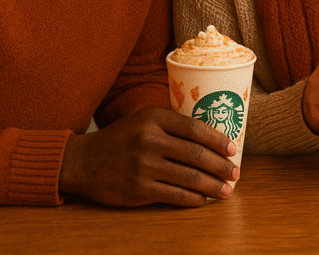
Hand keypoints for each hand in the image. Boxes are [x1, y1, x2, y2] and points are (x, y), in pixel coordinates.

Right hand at [59, 106, 237, 206]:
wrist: (83, 161)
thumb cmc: (122, 138)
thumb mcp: (145, 119)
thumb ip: (173, 125)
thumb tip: (213, 138)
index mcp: (154, 118)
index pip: (195, 129)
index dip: (219, 140)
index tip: (233, 149)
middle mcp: (150, 140)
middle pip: (196, 155)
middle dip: (221, 166)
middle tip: (235, 173)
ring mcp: (143, 166)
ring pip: (189, 177)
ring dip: (213, 186)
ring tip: (226, 190)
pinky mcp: (138, 189)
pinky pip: (174, 195)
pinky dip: (194, 199)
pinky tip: (203, 199)